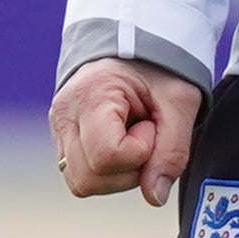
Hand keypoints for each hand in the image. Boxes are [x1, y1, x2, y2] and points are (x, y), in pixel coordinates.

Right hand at [51, 57, 202, 206]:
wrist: (136, 41)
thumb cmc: (159, 66)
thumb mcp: (179, 101)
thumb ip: (172, 150)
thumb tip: (154, 196)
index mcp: (91, 96)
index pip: (107, 155)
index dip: (140, 151)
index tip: (152, 124)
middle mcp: (64, 114)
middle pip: (87, 179)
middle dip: (126, 170)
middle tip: (145, 134)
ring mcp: (58, 129)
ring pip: (81, 183)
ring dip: (117, 173)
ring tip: (133, 137)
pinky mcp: (63, 139)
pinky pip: (81, 174)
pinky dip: (107, 169)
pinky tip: (122, 142)